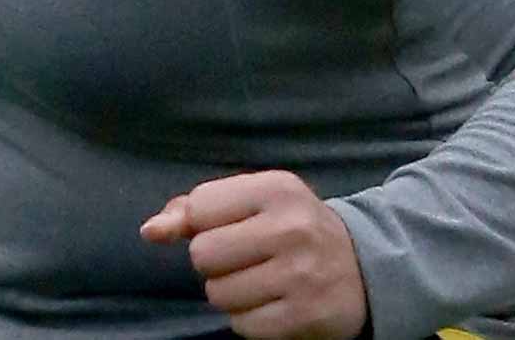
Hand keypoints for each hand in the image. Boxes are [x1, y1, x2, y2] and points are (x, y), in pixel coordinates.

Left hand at [141, 170, 368, 339]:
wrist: (364, 268)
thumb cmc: (292, 228)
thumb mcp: (254, 202)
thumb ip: (196, 209)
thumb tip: (150, 231)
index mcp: (277, 189)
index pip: (199, 207)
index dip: (203, 224)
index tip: (231, 227)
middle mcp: (291, 228)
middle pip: (202, 254)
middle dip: (214, 262)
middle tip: (245, 258)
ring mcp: (300, 275)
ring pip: (217, 294)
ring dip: (230, 293)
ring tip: (262, 280)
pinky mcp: (303, 316)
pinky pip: (241, 325)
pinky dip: (249, 319)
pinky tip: (274, 303)